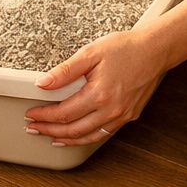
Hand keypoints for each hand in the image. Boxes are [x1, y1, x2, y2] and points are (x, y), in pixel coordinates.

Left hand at [25, 29, 168, 145]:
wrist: (155, 50)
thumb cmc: (125, 48)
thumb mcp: (90, 53)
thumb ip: (65, 71)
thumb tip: (43, 83)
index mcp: (99, 94)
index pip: (64, 113)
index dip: (44, 116)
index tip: (31, 115)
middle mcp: (111, 110)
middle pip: (73, 129)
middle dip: (50, 130)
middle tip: (34, 128)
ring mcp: (122, 116)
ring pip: (89, 137)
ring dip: (67, 139)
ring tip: (51, 137)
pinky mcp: (129, 116)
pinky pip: (103, 133)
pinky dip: (86, 137)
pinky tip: (77, 135)